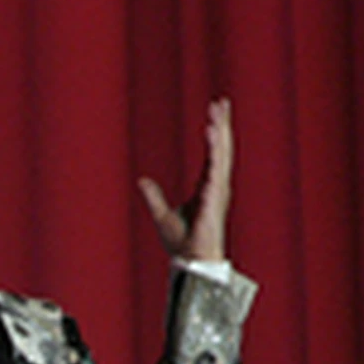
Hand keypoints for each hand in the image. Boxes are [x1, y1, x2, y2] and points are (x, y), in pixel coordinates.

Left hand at [138, 98, 233, 261]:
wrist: (189, 262)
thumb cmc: (182, 243)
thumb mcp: (162, 215)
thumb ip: (153, 196)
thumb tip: (142, 180)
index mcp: (207, 187)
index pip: (213, 154)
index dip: (215, 133)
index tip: (215, 112)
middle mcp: (216, 186)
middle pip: (221, 149)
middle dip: (221, 125)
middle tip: (221, 101)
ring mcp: (217, 192)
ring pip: (220, 155)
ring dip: (219, 133)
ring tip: (217, 111)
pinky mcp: (214, 199)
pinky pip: (215, 170)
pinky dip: (214, 151)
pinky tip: (212, 134)